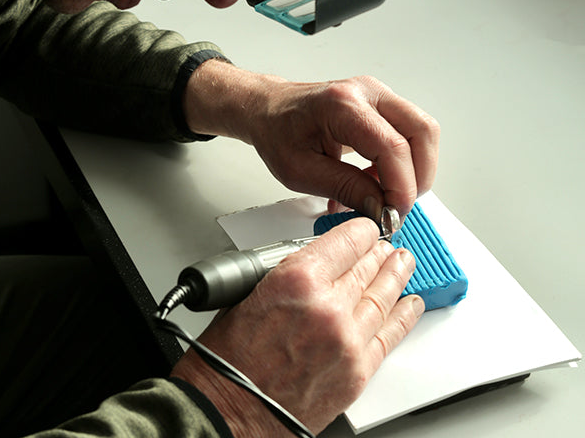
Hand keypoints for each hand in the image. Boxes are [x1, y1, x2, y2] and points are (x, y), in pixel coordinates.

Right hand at [170, 217, 423, 435]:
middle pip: (367, 267)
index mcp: (299, 279)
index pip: (347, 240)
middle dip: (378, 253)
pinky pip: (389, 335)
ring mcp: (348, 340)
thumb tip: (317, 263)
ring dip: (395, 276)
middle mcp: (328, 306)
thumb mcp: (252, 292)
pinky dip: (403, 316)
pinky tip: (411, 303)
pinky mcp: (357, 371)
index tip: (366, 229)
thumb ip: (291, 272)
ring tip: (402, 263)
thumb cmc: (230, 357)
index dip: (361, 230)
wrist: (229, 411)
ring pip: (382, 297)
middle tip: (385, 247)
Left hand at [184, 60, 439, 217]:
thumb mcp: (300, 171)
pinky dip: (404, 162)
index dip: (400, 186)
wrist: (270, 110)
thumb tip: (381, 207)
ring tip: (383, 192)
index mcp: (341, 105)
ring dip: (414, 169)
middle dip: (418, 176)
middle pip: (422, 132)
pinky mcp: (382, 105)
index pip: (392, 147)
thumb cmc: (277, 132)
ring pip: (423, 131)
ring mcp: (377, 95)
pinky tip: (376, 179)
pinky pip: (410, 133)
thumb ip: (345, 188)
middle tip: (397, 205)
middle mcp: (366, 92)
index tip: (394, 213)